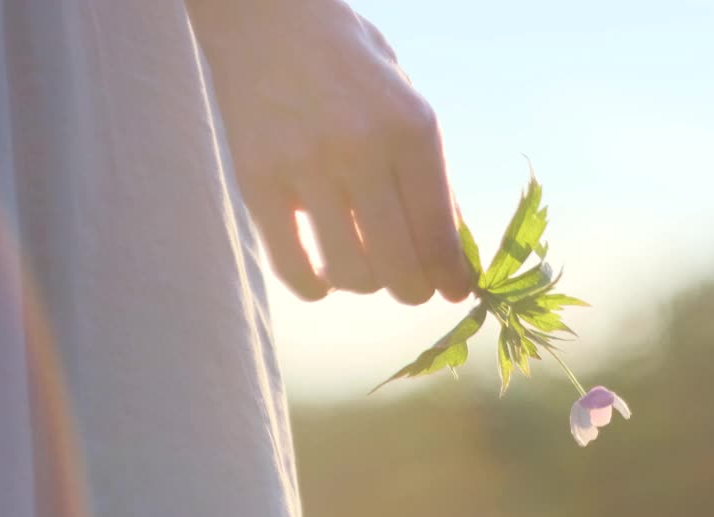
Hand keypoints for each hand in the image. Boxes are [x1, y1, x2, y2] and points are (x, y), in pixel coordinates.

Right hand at [188, 1, 471, 303]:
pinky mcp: (258, 180)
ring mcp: (305, 165)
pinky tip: (323, 280)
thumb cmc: (354, 68)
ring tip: (365, 267)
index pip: (439, 233)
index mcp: (412, 129)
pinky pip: (291, 264)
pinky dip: (313, 286)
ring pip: (351, 272)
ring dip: (365, 284)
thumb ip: (431, 177)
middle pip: (399, 266)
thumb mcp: (410, 106)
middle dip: (413, 290)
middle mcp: (362, 148)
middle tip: (412, 288)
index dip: (452, 278)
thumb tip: (452, 255)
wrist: (269, 20)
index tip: (456, 293)